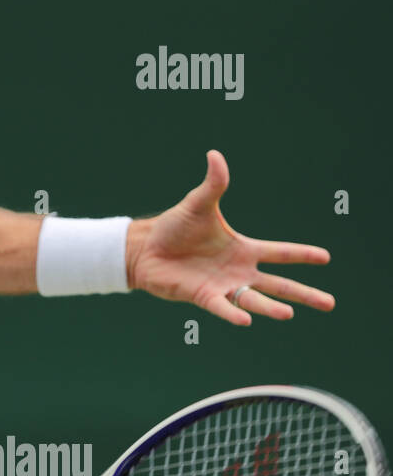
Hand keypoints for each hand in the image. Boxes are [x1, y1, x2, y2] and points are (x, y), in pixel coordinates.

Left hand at [126, 150, 334, 325]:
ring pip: (254, 300)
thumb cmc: (174, 227)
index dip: (302, 255)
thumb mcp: (197, 204)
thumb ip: (213, 184)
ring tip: (289, 314)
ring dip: (271, 307)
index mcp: (243, 249)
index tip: (326, 257)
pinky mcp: (202, 296)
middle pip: (278, 285)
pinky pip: (221, 307)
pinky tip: (246, 320)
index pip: (279, 253)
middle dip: (303, 293)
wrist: (145, 248)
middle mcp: (238, 271)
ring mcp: (222, 286)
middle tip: (330, 304)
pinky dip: (232, 313)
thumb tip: (215, 155)